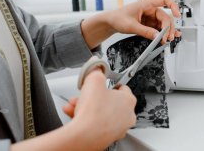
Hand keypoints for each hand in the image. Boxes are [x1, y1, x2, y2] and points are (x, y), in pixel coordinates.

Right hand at [11, 70, 135, 150]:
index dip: (109, 84)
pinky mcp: (108, 137)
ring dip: (87, 107)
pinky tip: (74, 114)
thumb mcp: (94, 80)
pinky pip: (97, 124)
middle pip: (109, 101)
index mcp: (128, 100)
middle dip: (94, 97)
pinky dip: (86, 119)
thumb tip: (96, 66)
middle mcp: (127, 115)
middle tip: (85, 95)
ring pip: (101, 113)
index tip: (101, 83)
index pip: (122, 87)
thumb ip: (96, 70)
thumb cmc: (93, 112)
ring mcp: (118, 128)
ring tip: (75, 104)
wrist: (84, 135)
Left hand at [81, 0, 181, 48]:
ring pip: (164, 23)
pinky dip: (164, 33)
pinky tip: (170, 36)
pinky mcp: (150, 24)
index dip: (173, 5)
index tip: (177, 14)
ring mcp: (151, 17)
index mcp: (147, 3)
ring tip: (167, 40)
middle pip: (166, 16)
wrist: (111, 22)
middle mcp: (151, 9)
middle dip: (168, 28)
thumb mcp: (131, 26)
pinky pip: (160, 28)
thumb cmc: (118, 18)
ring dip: (167, 32)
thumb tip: (157, 36)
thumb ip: (145, 31)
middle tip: (166, 38)